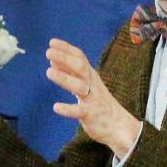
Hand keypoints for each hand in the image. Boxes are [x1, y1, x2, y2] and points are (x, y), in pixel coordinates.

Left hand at [46, 39, 140, 156]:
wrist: (118, 124)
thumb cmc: (98, 101)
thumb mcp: (85, 82)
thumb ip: (70, 72)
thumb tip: (53, 59)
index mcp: (90, 75)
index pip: (79, 57)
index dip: (66, 49)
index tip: (52, 42)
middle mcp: (91, 83)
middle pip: (80, 67)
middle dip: (65, 58)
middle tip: (48, 52)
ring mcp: (92, 98)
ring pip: (79, 86)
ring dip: (64, 78)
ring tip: (48, 72)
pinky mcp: (91, 114)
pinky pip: (79, 110)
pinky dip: (68, 109)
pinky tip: (56, 107)